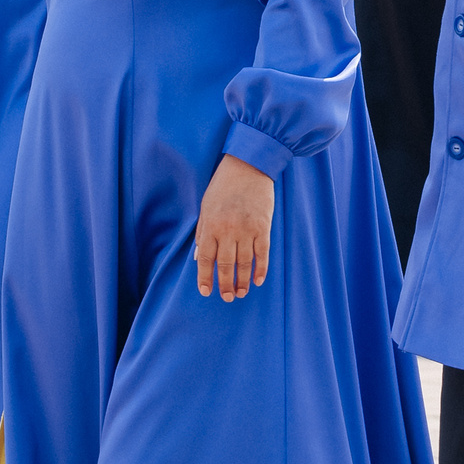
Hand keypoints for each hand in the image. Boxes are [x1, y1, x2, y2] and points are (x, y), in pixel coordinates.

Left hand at [194, 153, 274, 301]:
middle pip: (225, 265)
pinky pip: (262, 254)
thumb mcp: (206, 206)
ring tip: (242, 292)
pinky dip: (261, 269)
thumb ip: (202, 233)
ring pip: (244, 263)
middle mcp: (228, 231)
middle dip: (225, 285)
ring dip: (243, 281)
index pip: (206, 259)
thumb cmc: (224, 185)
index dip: (205, 278)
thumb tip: (199, 258)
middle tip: (227, 298)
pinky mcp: (264, 227)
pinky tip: (259, 280)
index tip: (206, 292)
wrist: (248, 166)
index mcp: (211, 226)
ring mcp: (247, 230)